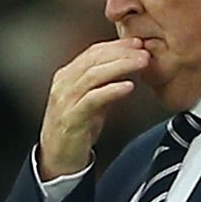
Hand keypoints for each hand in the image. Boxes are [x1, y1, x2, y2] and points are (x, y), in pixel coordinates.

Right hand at [40, 38, 149, 177]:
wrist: (57, 158)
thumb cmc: (75, 127)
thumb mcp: (90, 100)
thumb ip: (104, 83)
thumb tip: (126, 66)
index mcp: (67, 76)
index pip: (93, 52)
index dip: (117, 45)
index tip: (137, 43)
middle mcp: (64, 84)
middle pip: (94, 59)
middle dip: (121, 52)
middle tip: (143, 50)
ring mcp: (66, 100)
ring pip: (93, 75)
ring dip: (120, 66)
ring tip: (141, 63)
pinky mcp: (72, 118)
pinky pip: (93, 99)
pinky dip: (111, 90)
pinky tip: (128, 86)